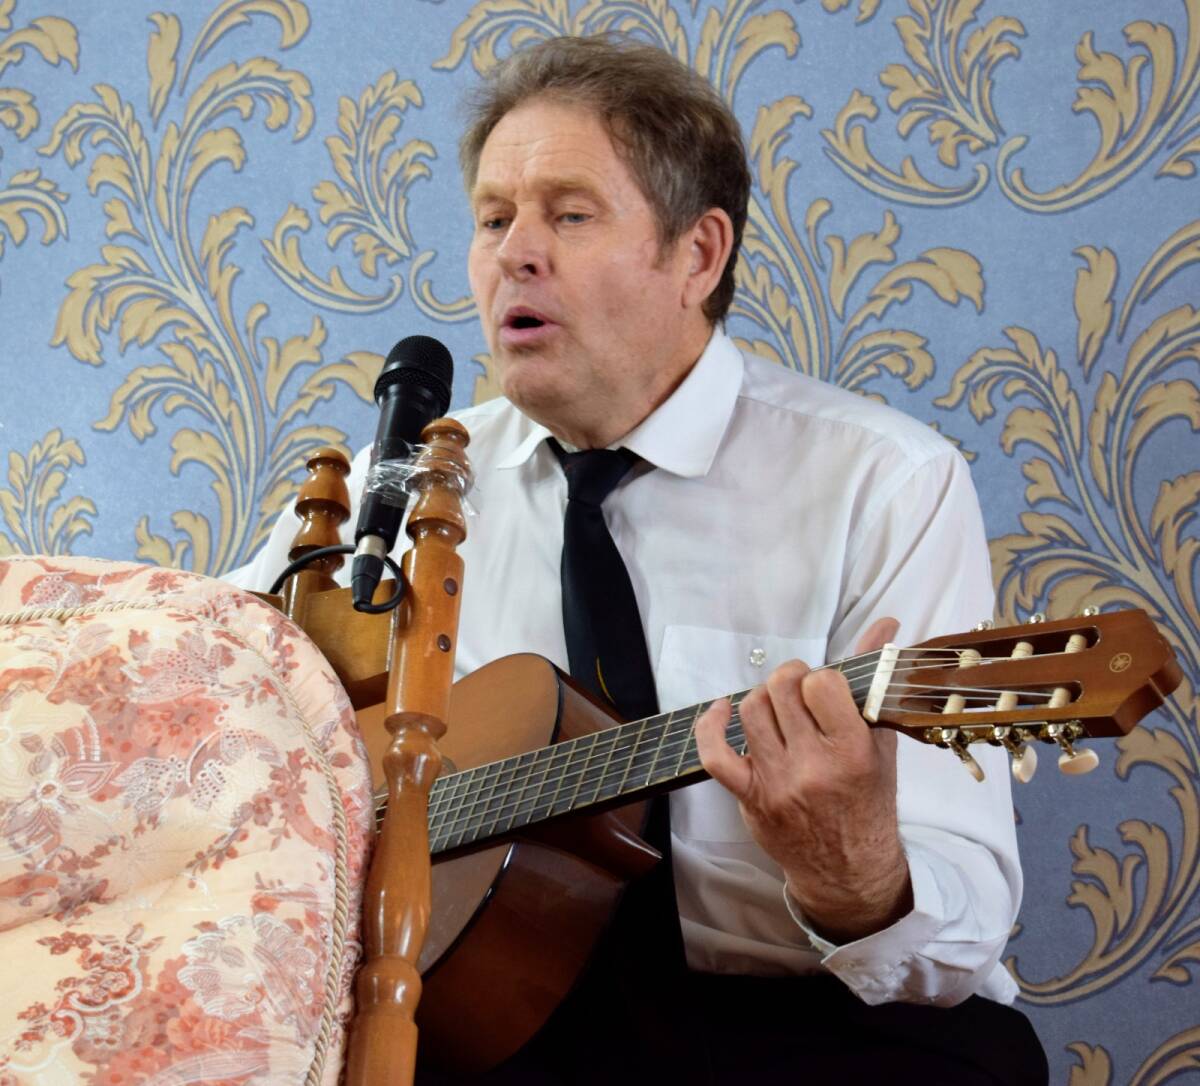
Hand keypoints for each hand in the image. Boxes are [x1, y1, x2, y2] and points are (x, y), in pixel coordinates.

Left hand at [694, 617, 911, 943]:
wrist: (850, 870)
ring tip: (778, 707)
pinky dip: (710, 725)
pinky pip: (714, 754)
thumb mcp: (881, 742)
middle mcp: (813, 766)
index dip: (821, 678)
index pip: (821, 683)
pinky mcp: (750, 796)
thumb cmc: (869, 801)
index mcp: (853, 751)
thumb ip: (876, 680)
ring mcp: (777, 782)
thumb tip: (885, 624)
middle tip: (801, 692)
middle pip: (782, 689)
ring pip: (751, 710)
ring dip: (763, 698)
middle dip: (791, 680)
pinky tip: (721, 710)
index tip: (826, 690)